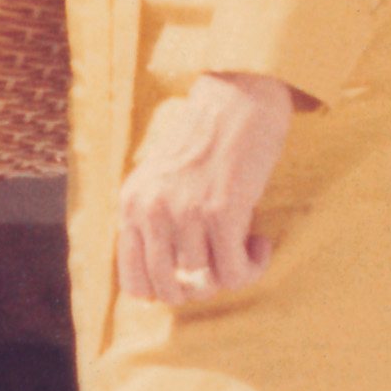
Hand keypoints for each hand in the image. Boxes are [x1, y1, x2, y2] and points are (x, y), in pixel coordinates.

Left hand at [110, 72, 296, 311]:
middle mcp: (150, 210)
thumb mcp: (160, 180)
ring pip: (205, 284)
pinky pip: (234, 272)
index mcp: (130, 204)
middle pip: (170, 290)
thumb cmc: (206, 141)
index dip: (165, 292)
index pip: (134, 282)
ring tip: (245, 247)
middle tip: (221, 265)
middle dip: (201, 290)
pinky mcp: (221, 211)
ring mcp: (184, 212)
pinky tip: (260, 244)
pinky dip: (252, 268)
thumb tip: (172, 282)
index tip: (189, 278)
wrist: (238, 98)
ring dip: (232, 275)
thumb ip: (154, 221)